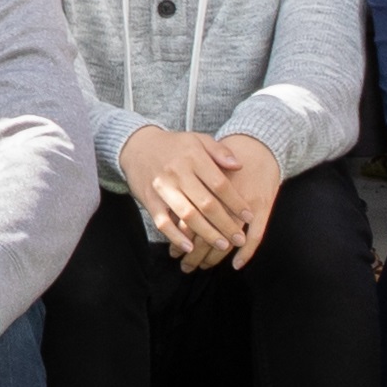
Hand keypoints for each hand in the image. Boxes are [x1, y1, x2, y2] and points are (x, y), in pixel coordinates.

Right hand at [120, 124, 279, 271]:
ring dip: (207, 234)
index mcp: (193, 157)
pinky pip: (163, 223)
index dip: (236, 202)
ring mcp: (162, 188)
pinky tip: (190, 247)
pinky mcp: (149, 201)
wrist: (137, 146)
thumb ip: (220, 151)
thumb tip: (239, 165)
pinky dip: (176, 237)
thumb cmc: (174, 146)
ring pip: (187, 216)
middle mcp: (178, 173)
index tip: (249, 216)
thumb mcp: (198, 139)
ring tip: (223, 246)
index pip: (219, 184)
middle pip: (206, 204)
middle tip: (240, 239)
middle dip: (226, 224)